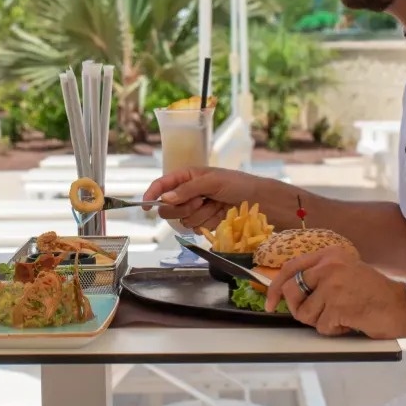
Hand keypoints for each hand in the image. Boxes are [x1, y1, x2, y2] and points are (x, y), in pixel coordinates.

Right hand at [143, 166, 263, 234]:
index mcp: (187, 177)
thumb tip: (166, 198)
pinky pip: (194, 228)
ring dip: (199, 214)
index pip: (163, 185)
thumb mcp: (212, 181)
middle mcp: (188, 193)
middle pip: (168, 206)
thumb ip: (188, 189)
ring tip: (216, 206)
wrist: (259, 202)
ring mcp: (195, 209)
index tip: (146, 206)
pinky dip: (206, 223)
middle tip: (199, 201)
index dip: (152, 194)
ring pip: (182, 219)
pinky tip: (219, 216)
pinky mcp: (204, 222)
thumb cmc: (237, 184)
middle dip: (182, 207)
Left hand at [267, 247, 405, 339]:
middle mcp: (328, 266)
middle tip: (319, 315)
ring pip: (305, 314)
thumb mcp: (345, 272)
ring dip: (322, 322)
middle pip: (293, 292)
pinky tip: (352, 321)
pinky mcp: (337, 306)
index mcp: (329, 254)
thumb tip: (289, 291)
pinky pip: (321, 326)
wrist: (403, 306)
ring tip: (344, 315)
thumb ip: (320, 276)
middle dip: (299, 309)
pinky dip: (335, 330)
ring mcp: (332, 285)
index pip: (290, 267)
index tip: (270, 302)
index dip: (276, 287)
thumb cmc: (375, 293)